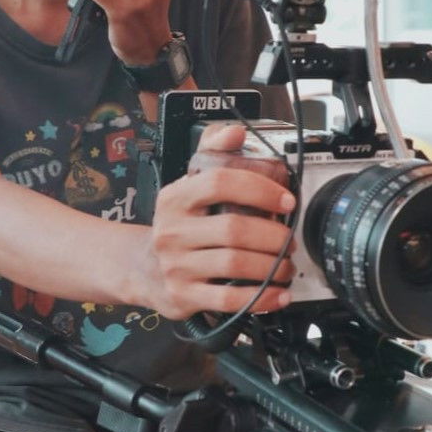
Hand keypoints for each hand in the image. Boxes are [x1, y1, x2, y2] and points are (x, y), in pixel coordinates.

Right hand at [139, 123, 295, 319]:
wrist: (142, 268)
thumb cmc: (177, 223)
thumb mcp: (187, 183)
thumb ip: (212, 151)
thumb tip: (236, 131)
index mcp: (176, 197)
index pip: (220, 183)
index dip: (259, 189)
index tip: (285, 200)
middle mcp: (172, 231)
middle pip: (233, 229)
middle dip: (273, 236)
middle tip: (289, 240)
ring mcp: (176, 265)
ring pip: (235, 265)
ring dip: (271, 267)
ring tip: (285, 265)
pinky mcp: (183, 296)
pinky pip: (229, 300)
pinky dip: (261, 298)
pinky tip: (277, 294)